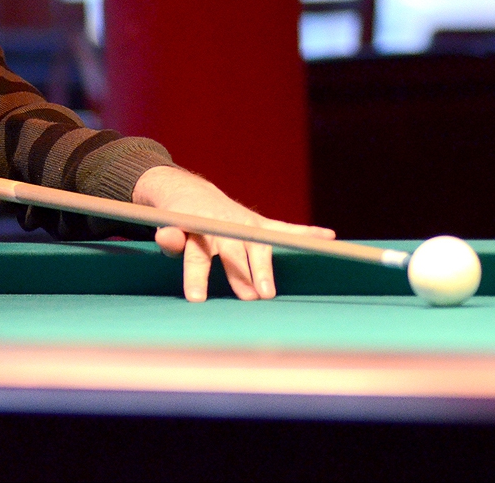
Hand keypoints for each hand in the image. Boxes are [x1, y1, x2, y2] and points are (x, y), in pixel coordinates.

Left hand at [132, 166, 334, 301]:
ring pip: (259, 244)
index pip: (197, 253)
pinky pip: (286, 229)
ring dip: (265, 267)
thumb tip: (169, 239)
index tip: (196, 298)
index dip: (196, 275)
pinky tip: (328, 237)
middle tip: (248, 298)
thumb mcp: (165, 227)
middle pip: (233, 250)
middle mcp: (225, 225)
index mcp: (199, 227)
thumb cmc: (178, 220)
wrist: (192, 195)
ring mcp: (245, 223)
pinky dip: (307, 233)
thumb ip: (169, 237)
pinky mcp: (260, 224)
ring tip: (269, 292)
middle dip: (240, 274)